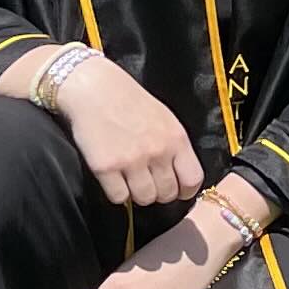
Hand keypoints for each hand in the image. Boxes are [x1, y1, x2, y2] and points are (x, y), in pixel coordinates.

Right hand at [54, 56, 203, 207]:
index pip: (193, 180)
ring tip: (130, 180)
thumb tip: (180, 174)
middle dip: (159, 193)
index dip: (185, 190)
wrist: (95, 90)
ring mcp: (132, 161)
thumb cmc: (129, 101)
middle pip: (167, 193)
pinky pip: (119, 197)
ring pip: (144, 199)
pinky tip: (114, 179)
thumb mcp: (165, 119)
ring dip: (137, 195)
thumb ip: (174, 146)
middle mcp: (158, 152)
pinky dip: (117, 193)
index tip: (177, 191)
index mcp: (176, 139)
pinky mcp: (106, 168)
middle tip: (148, 183)